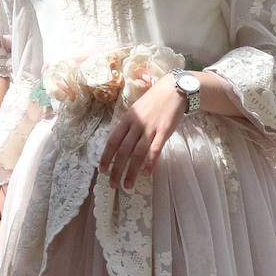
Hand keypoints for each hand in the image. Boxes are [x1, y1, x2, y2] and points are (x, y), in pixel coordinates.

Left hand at [98, 75, 186, 189]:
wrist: (173, 90)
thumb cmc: (154, 101)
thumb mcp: (136, 110)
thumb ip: (129, 125)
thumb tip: (120, 143)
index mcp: (127, 119)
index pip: (113, 140)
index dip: (106, 156)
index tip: (102, 170)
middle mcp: (136, 124)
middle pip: (123, 150)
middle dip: (117, 169)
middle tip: (113, 184)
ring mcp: (150, 128)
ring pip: (137, 153)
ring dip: (131, 171)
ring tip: (128, 185)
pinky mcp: (164, 131)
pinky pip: (155, 149)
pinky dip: (150, 163)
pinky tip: (146, 174)